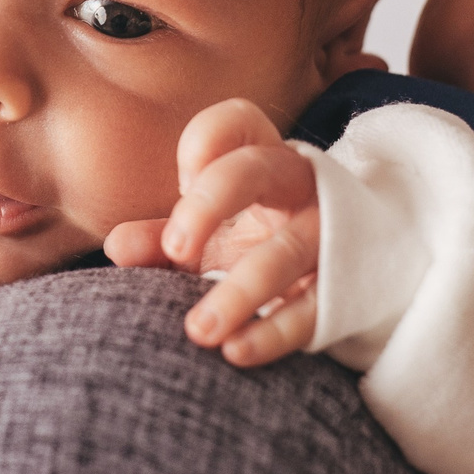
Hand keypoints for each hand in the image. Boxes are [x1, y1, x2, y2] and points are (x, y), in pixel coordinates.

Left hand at [104, 99, 321, 367]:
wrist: (356, 267)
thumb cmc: (264, 239)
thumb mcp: (216, 234)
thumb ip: (166, 238)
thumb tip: (117, 247)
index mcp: (265, 159)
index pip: (238, 121)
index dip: (205, 143)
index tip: (181, 180)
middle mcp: (300, 187)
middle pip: (255, 170)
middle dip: (210, 203)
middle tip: (176, 251)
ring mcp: (328, 236)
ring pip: (286, 251)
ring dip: (239, 291)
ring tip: (198, 330)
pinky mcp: (343, 288)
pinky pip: (311, 309)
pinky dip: (272, 333)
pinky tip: (235, 352)